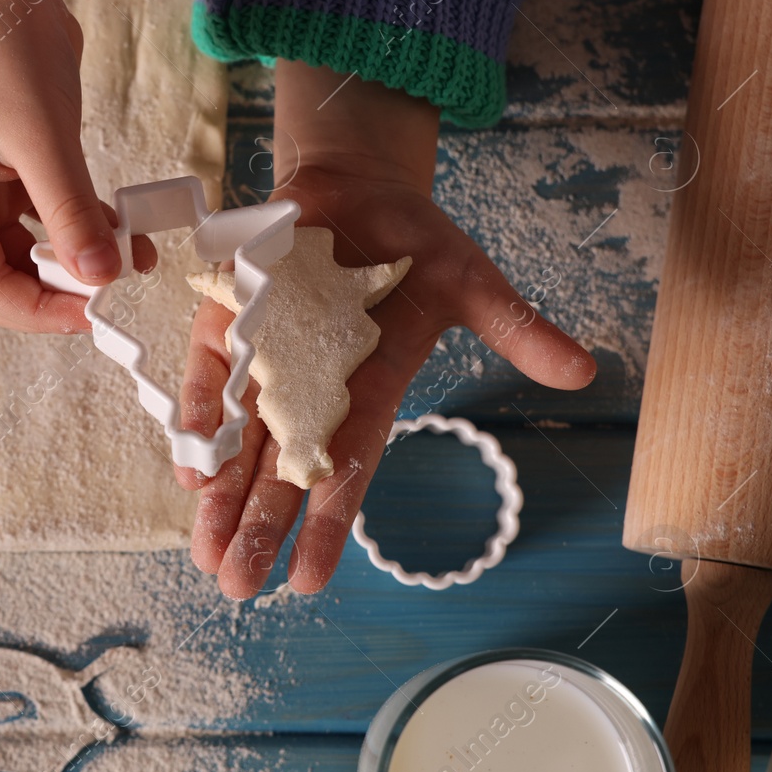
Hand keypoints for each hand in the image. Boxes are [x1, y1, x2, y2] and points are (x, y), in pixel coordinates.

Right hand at [0, 0, 151, 332]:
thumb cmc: (4, 52)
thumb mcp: (43, 141)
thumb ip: (70, 215)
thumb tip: (101, 277)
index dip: (37, 310)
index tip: (91, 314)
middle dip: (53, 296)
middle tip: (109, 302)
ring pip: (26, 258)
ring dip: (74, 265)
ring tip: (130, 262)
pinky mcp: (12, 176)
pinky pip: (45, 223)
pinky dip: (81, 231)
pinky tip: (124, 233)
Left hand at [177, 63, 595, 598]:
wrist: (357, 185)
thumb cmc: (414, 240)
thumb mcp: (471, 282)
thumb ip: (516, 328)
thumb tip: (583, 371)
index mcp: (371, 391)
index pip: (347, 469)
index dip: (328, 525)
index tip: (307, 580)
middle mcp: (313, 389)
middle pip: (282, 471)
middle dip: (260, 528)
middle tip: (237, 587)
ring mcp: (266, 359)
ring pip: (238, 440)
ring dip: (221, 496)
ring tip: (208, 556)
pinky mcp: (230, 322)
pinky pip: (210, 376)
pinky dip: (198, 417)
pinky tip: (188, 469)